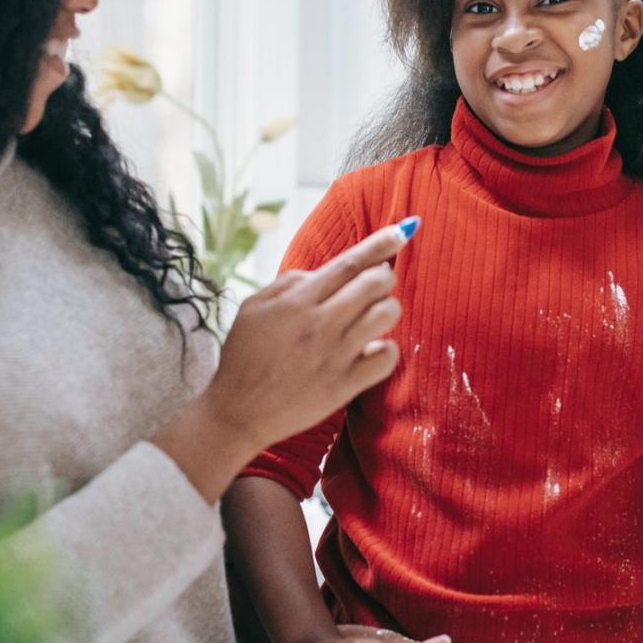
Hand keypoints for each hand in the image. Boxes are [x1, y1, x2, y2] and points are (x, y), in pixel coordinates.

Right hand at [202, 219, 417, 452]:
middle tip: (376, 284)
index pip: (349, 263)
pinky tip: (372, 350)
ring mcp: (335, 355)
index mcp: (297, 301)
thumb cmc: (244, 358)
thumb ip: (286, 283)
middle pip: (375, 283)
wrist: (236, 412)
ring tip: (371, 317)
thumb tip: (319, 273)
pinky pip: (387, 358)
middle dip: (384, 276)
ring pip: (386, 315)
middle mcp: (320, 323)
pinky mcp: (344, 385)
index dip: (381, 244)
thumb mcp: (252, 308)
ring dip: (387, 309)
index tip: (405, 229)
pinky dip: (387, 350)